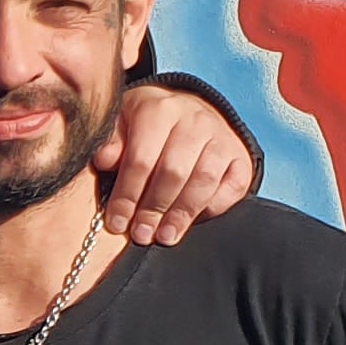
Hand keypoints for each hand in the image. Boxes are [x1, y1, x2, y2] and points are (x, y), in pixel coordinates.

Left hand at [94, 83, 257, 247]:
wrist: (190, 111)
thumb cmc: (149, 124)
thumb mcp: (122, 123)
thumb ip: (111, 141)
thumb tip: (104, 161)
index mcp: (159, 109)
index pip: (141, 160)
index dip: (127, 195)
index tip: (116, 222)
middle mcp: (194, 120)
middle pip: (173, 173)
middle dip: (154, 209)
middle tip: (141, 234)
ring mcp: (221, 138)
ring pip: (203, 182)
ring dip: (181, 214)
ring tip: (164, 236)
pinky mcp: (241, 156)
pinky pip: (231, 188)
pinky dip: (212, 208)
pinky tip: (191, 221)